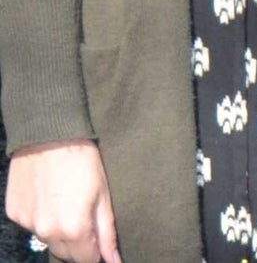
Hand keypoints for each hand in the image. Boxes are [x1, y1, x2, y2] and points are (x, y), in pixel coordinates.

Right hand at [5, 140, 120, 262]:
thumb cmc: (84, 160)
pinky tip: (49, 196)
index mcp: (74, 229)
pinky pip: (32, 224)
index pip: (86, 260)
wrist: (50, 134)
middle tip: (85, 217)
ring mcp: (28, 224)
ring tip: (67, 202)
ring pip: (48, 239)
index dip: (95, 253)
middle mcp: (48, 232)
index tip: (99, 242)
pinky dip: (41, 217)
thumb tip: (113, 260)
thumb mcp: (103, 193)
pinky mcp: (14, 213)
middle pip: (65, 253)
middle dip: (78, 243)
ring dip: (59, 230)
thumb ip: (107, 231)